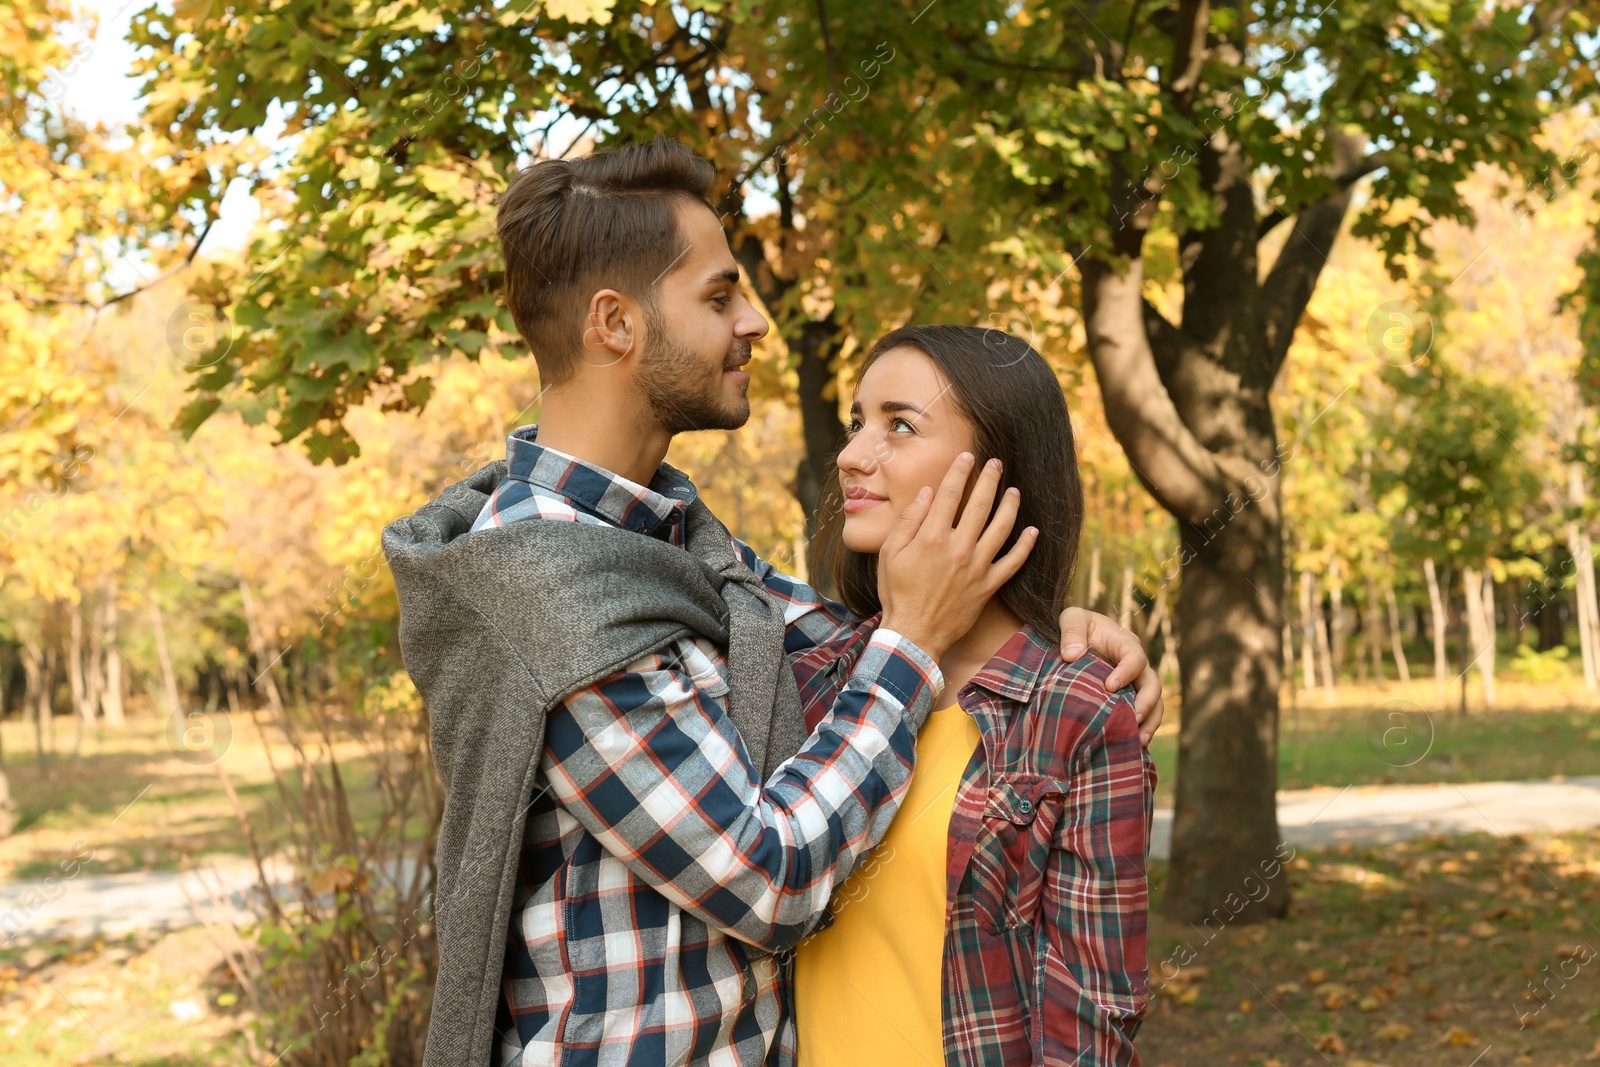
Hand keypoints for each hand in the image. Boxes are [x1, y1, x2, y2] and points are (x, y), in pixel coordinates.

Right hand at [878, 453, 1036, 663]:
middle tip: (997, 464)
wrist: (914, 634)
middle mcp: (958, 547)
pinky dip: (1025, 546)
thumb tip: (925, 493)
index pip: (950, 493)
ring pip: (1001, 528)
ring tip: (1014, 491)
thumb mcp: (889, 554)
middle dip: (990, 479)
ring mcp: (977, 567)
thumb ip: (908, 521)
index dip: (960, 471)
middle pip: (980, 504)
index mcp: (932, 537)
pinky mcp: (988, 586)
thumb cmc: (897, 593)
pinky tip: (1033, 532)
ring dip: (1010, 505)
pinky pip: (1013, 563)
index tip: (968, 456)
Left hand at [1059, 607, 1163, 746]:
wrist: (1074, 639)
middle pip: (1153, 684)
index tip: (1110, 687)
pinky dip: (1141, 730)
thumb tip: (1072, 656)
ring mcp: (1135, 684)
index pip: (1135, 657)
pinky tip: (1131, 746)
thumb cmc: (1075, 626)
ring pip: (1155, 704)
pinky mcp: (1129, 699)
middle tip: (1132, 718)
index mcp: (1125, 643)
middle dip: (1146, 703)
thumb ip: (1071, 631)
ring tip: (1138, 741)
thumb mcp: (1071, 618)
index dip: (1127, 672)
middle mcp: (1136, 665)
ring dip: (1150, 722)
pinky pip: (1144, 716)